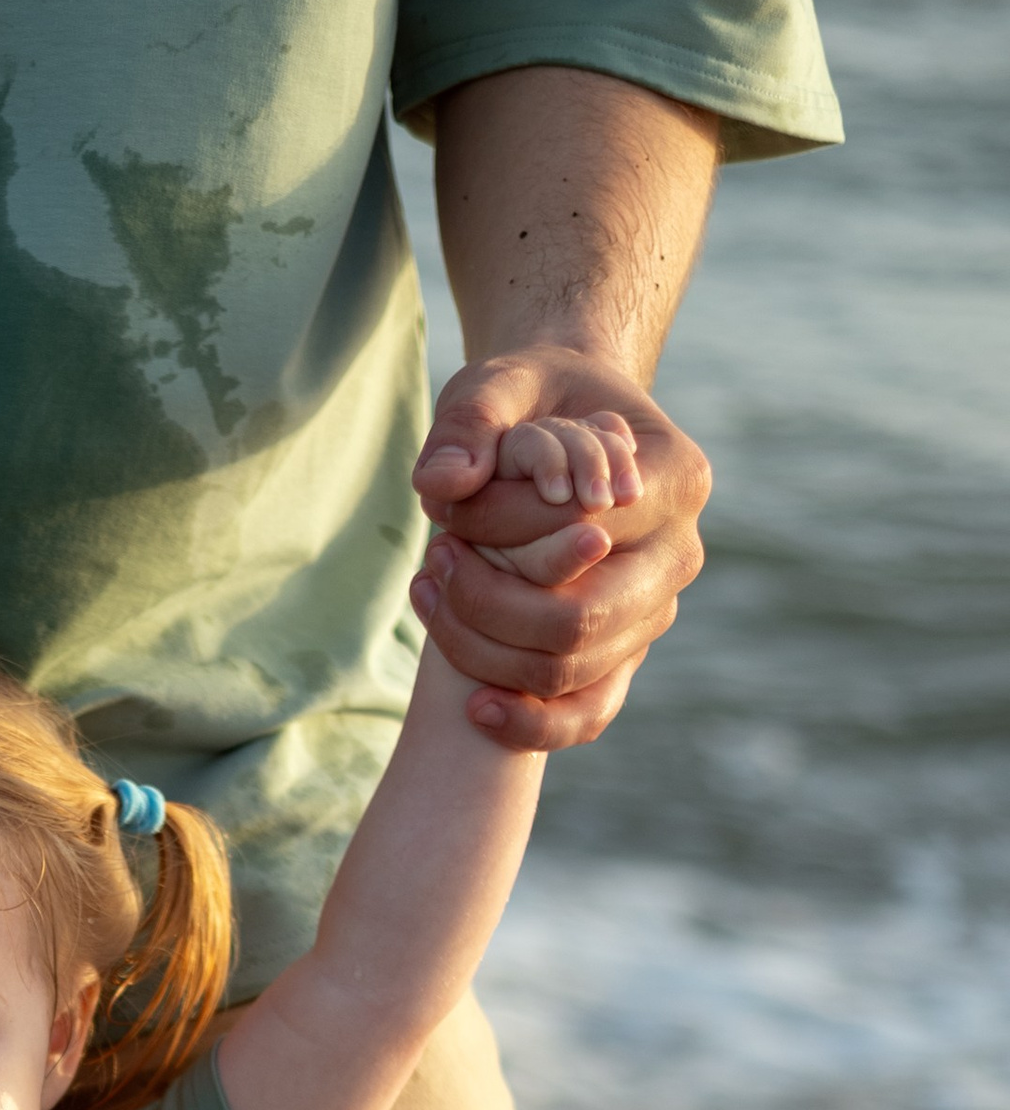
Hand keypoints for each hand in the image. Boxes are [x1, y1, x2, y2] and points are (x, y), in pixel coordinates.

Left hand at [410, 346, 712, 749]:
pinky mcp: (626, 657)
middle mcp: (679, 554)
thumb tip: (442, 484)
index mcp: (676, 478)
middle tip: (431, 562)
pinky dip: (530, 724)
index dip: (503, 533)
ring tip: (429, 593)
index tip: (445, 517)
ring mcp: (656, 613)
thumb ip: (469, 422)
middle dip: (487, 604)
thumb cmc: (534, 400)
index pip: (585, 532)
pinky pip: (587, 716)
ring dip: (484, 651)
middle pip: (580, 618)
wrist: (564, 427)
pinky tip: (474, 706)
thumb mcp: (497, 385)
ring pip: (568, 671)